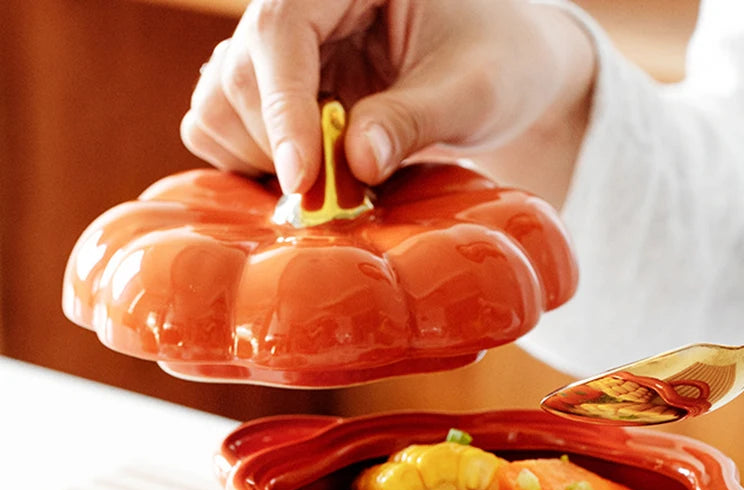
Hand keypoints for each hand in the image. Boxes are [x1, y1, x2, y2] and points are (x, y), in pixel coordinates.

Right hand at [181, 0, 594, 197]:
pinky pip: (222, 129)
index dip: (283, 109)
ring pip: (219, 104)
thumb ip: (413, 120)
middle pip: (241, 73)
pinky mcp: (274, 89)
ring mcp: (281, 50)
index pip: (280, 30)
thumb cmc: (502, 63)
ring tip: (334, 180)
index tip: (302, 180)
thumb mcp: (473, 91)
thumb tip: (355, 162)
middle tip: (341, 197)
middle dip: (282, 146)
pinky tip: (313, 175)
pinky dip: (252, 165)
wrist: (504, 71)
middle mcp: (301, 4)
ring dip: (262, 158)